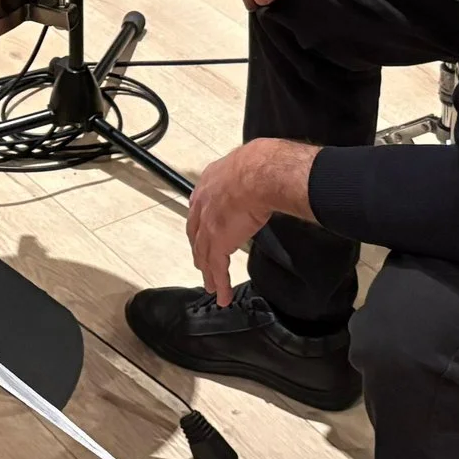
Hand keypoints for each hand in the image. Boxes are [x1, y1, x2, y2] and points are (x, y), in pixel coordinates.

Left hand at [186, 138, 319, 303]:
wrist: (260, 174)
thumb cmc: (260, 164)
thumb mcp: (248, 163)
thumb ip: (247, 173)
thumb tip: (262, 173)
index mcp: (209, 182)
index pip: (200, 207)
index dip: (201, 223)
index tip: (202, 233)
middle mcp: (203, 203)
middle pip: (196, 234)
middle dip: (199, 250)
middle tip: (202, 263)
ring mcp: (208, 225)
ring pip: (204, 255)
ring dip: (208, 272)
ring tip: (211, 285)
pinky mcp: (218, 243)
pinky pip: (217, 269)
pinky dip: (220, 284)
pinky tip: (222, 295)